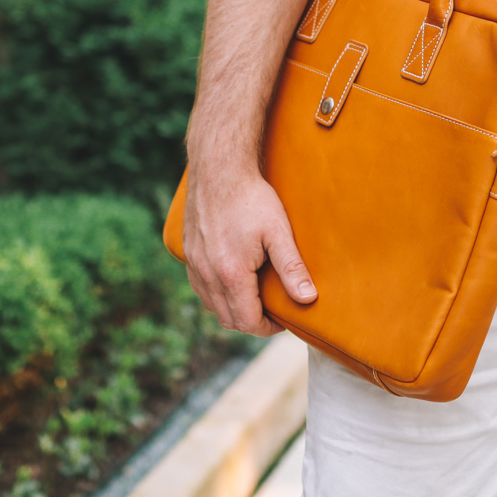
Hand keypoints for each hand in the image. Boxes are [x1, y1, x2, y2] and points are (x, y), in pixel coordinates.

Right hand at [182, 167, 316, 337]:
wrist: (219, 169)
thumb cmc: (251, 198)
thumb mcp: (278, 232)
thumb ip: (292, 268)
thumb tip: (308, 298)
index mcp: (231, 274)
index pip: (247, 321)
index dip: (268, 327)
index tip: (282, 319)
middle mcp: (207, 275)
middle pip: (229, 320)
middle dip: (252, 322)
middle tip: (272, 311)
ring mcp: (194, 265)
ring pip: (212, 307)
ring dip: (233, 309)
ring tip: (255, 297)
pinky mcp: (188, 254)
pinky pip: (201, 289)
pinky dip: (217, 295)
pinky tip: (233, 282)